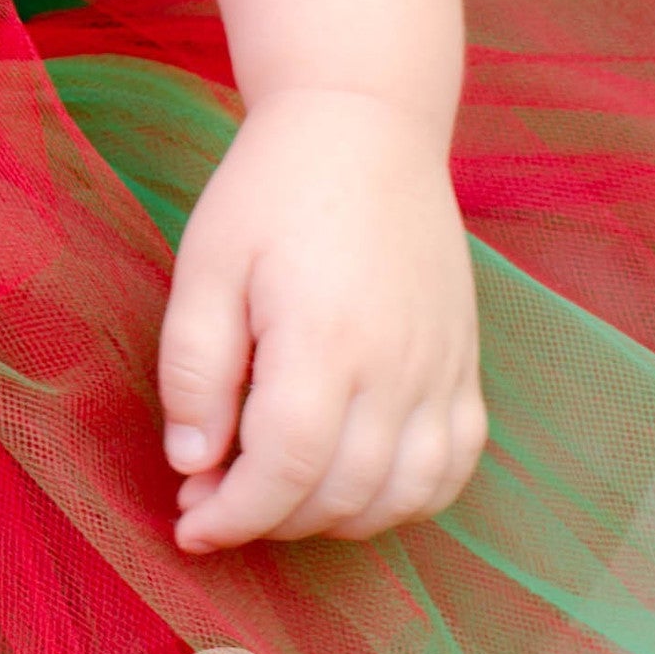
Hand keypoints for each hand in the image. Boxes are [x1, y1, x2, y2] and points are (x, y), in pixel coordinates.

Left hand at [157, 87, 485, 549]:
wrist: (365, 127)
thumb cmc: (271, 190)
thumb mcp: (206, 263)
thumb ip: (194, 369)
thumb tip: (191, 464)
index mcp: (325, 340)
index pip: (285, 470)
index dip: (234, 515)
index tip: (190, 527)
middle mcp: (396, 368)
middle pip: (339, 495)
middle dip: (269, 520)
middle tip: (214, 500)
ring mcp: (442, 371)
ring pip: (399, 497)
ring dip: (332, 519)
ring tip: (275, 493)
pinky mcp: (465, 368)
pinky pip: (451, 469)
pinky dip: (404, 500)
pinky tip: (352, 486)